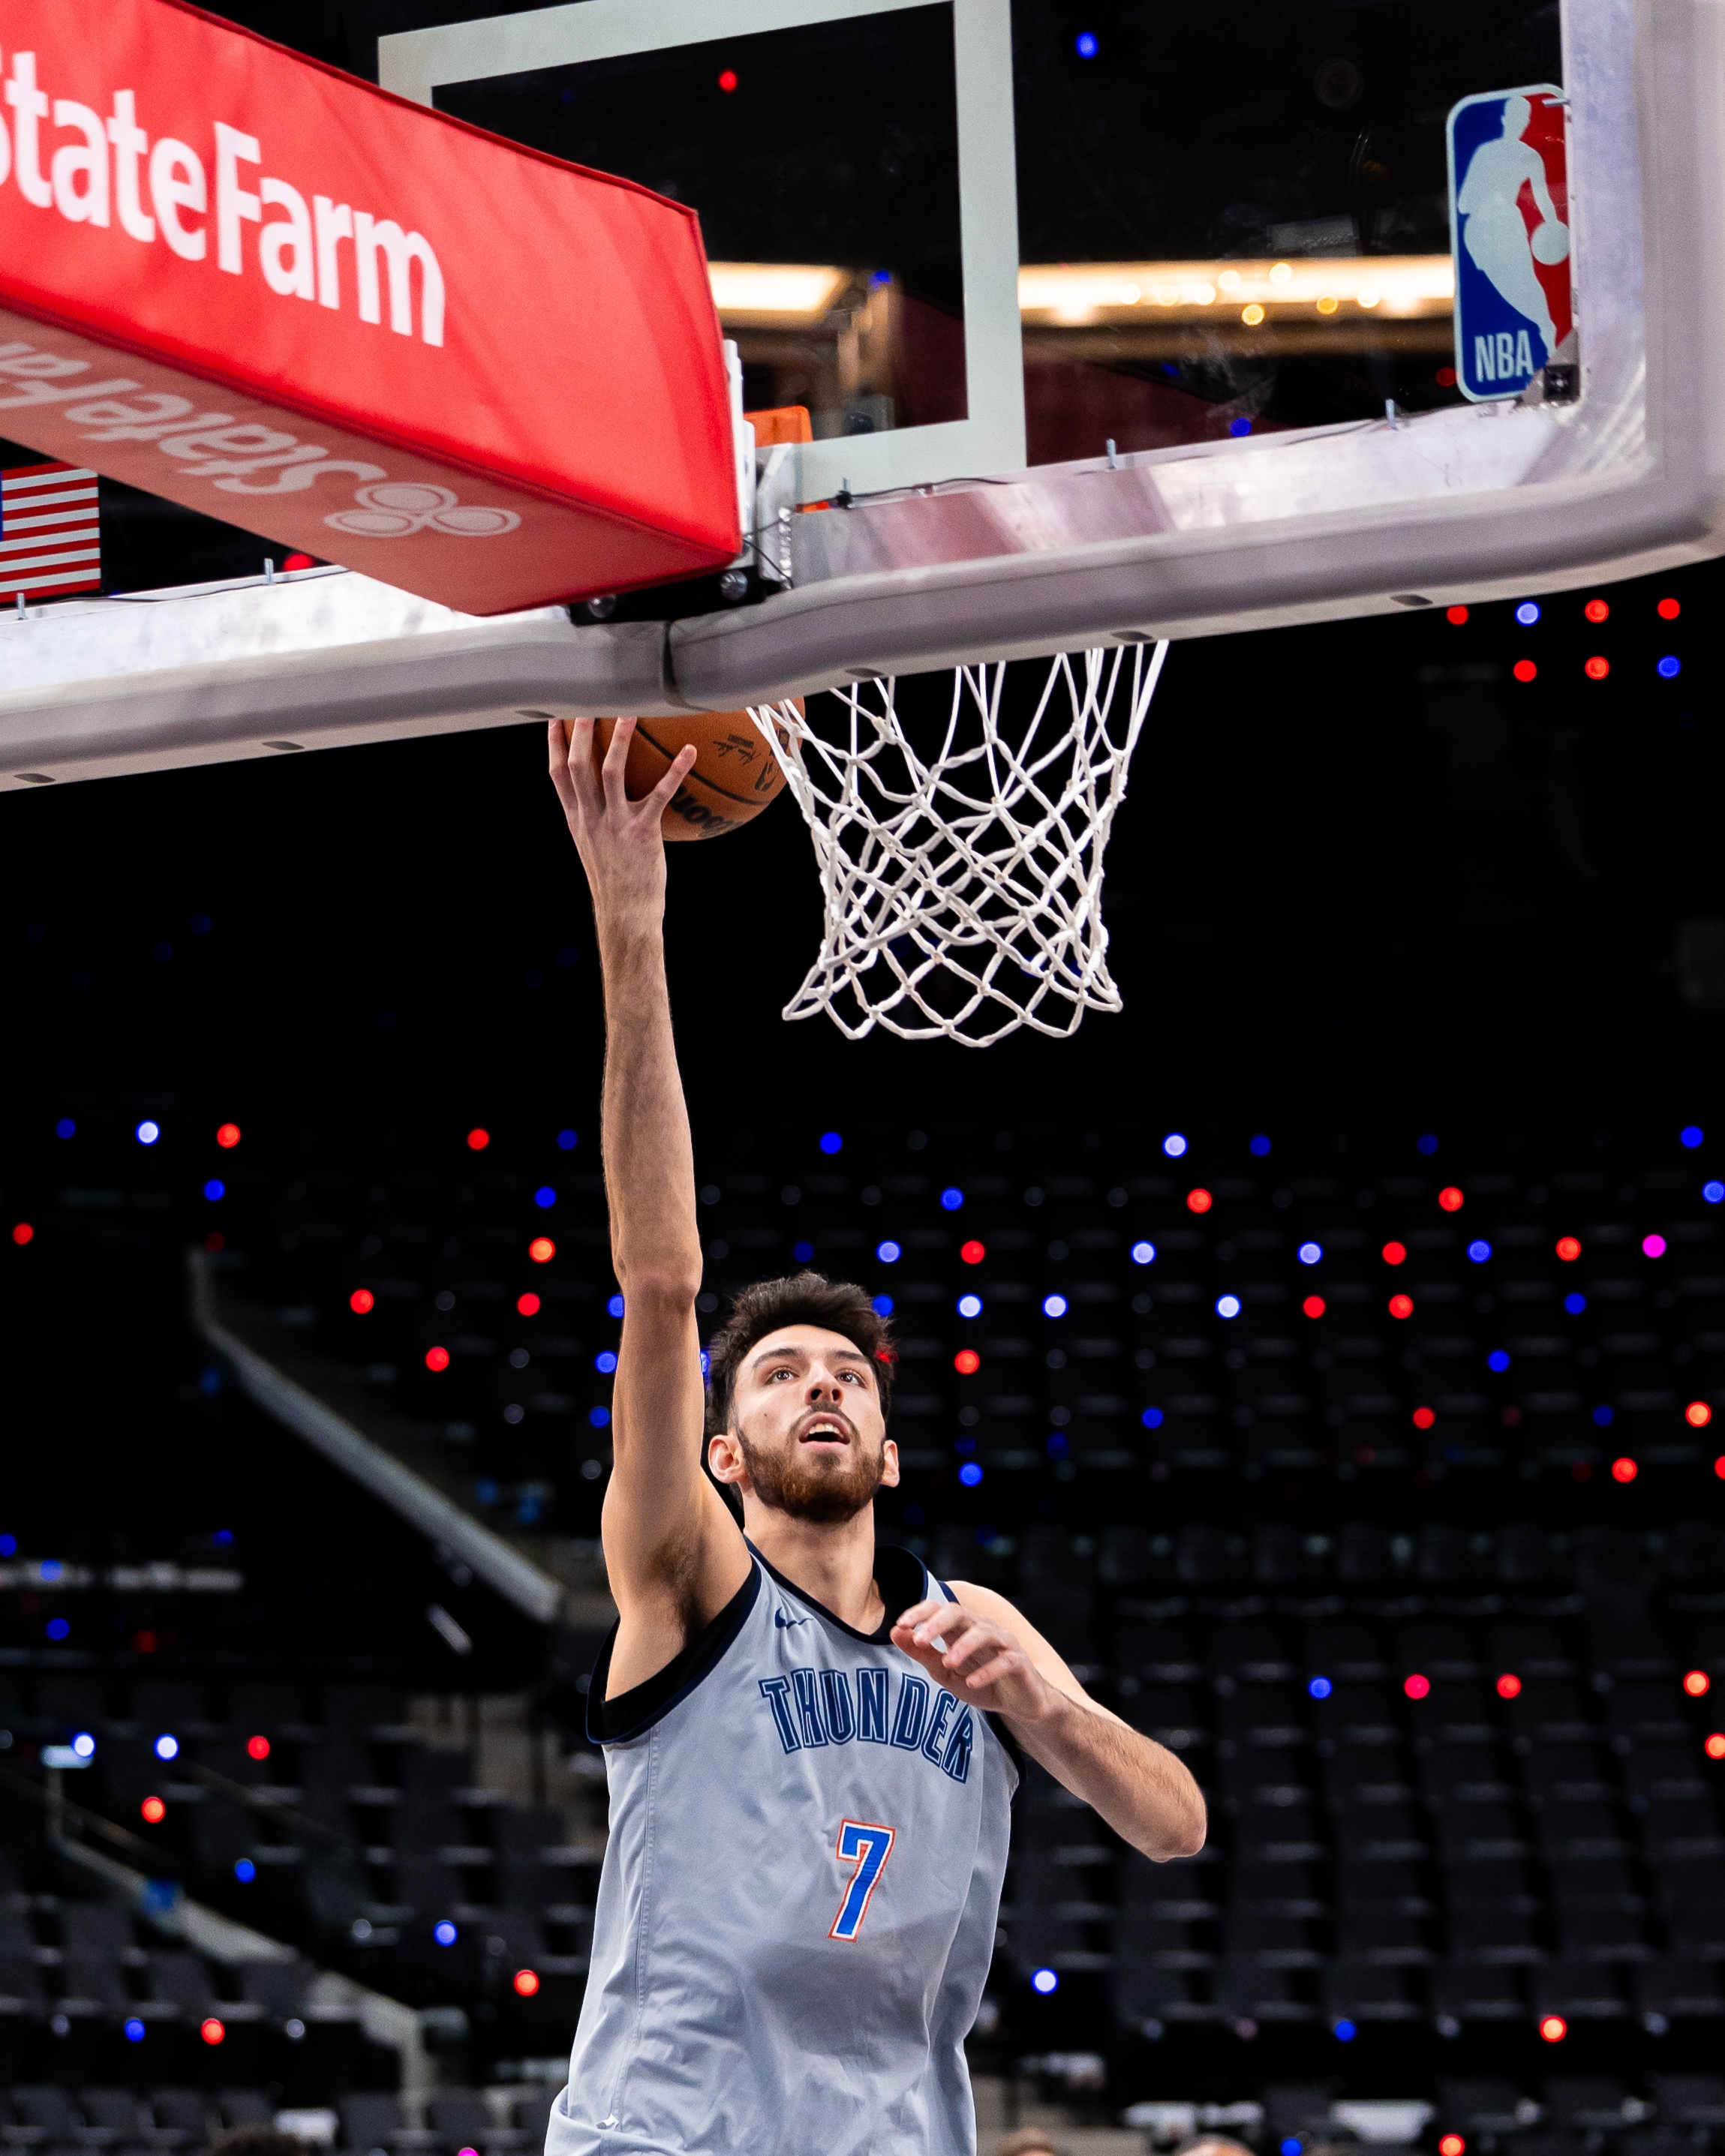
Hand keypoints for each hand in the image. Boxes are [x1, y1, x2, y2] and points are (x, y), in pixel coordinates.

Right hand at [547, 718, 697, 934]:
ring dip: (620, 739)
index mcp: (577, 820)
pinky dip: (675, 772)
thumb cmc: (617, 881)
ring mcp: (615, 825)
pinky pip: (659, 795)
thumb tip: (608, 798)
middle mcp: (591, 818)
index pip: (557, 775)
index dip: (554, 744)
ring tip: (632, 710)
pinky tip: (689, 752)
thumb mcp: (596, 848)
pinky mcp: (642, 834)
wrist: (626, 914)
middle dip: (582, 730)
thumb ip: (597, 819)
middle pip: (579, 765)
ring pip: (611, 772)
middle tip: (590, 698)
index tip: (556, 717)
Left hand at [891, 1597, 1059, 1724]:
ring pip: (983, 1633)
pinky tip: (972, 1682)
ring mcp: (1002, 1642)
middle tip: (919, 1640)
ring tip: (947, 1663)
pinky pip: (1004, 1660)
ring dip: (963, 1646)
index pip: (939, 1608)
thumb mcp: (944, 1672)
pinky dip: (987, 1671)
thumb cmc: (978, 1682)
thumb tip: (894, 1631)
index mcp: (960, 1628)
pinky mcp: (1019, 1660)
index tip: (900, 1624)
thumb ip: (922, 1653)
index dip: (920, 1612)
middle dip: (937, 1623)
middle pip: (959, 1612)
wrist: (1018, 1703)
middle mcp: (981, 1628)